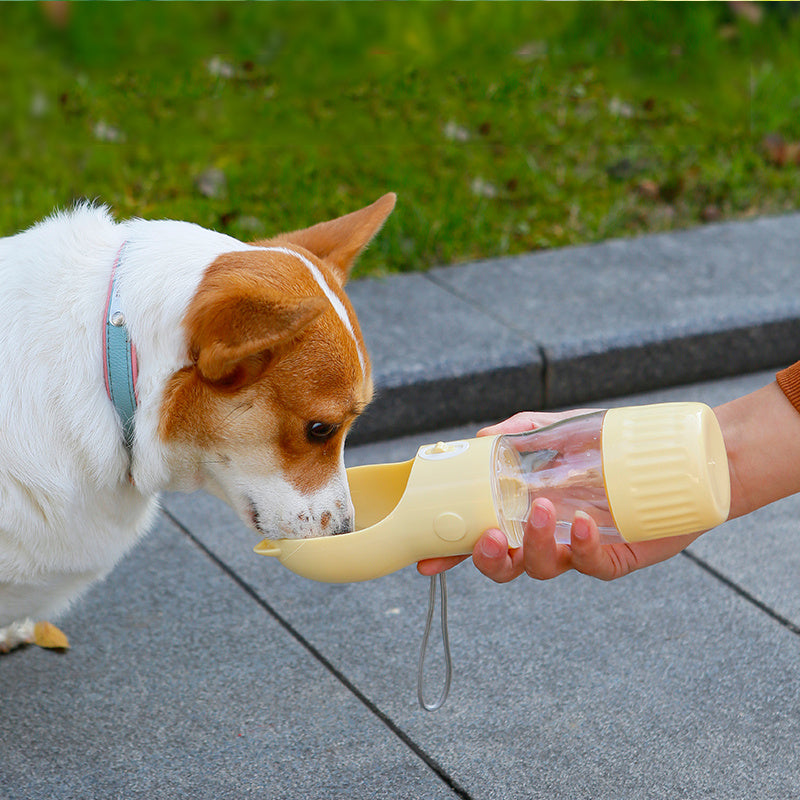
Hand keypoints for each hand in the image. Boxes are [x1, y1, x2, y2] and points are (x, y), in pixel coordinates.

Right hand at [417, 408, 698, 581]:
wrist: (676, 458)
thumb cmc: (609, 444)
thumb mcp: (558, 430)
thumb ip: (518, 433)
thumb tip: (479, 439)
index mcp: (523, 510)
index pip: (480, 534)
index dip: (453, 552)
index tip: (428, 560)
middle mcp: (545, 535)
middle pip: (506, 565)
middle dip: (490, 559)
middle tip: (490, 537)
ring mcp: (577, 549)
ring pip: (542, 567)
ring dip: (534, 544)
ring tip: (542, 510)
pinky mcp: (614, 558)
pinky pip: (591, 564)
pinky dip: (580, 548)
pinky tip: (580, 523)